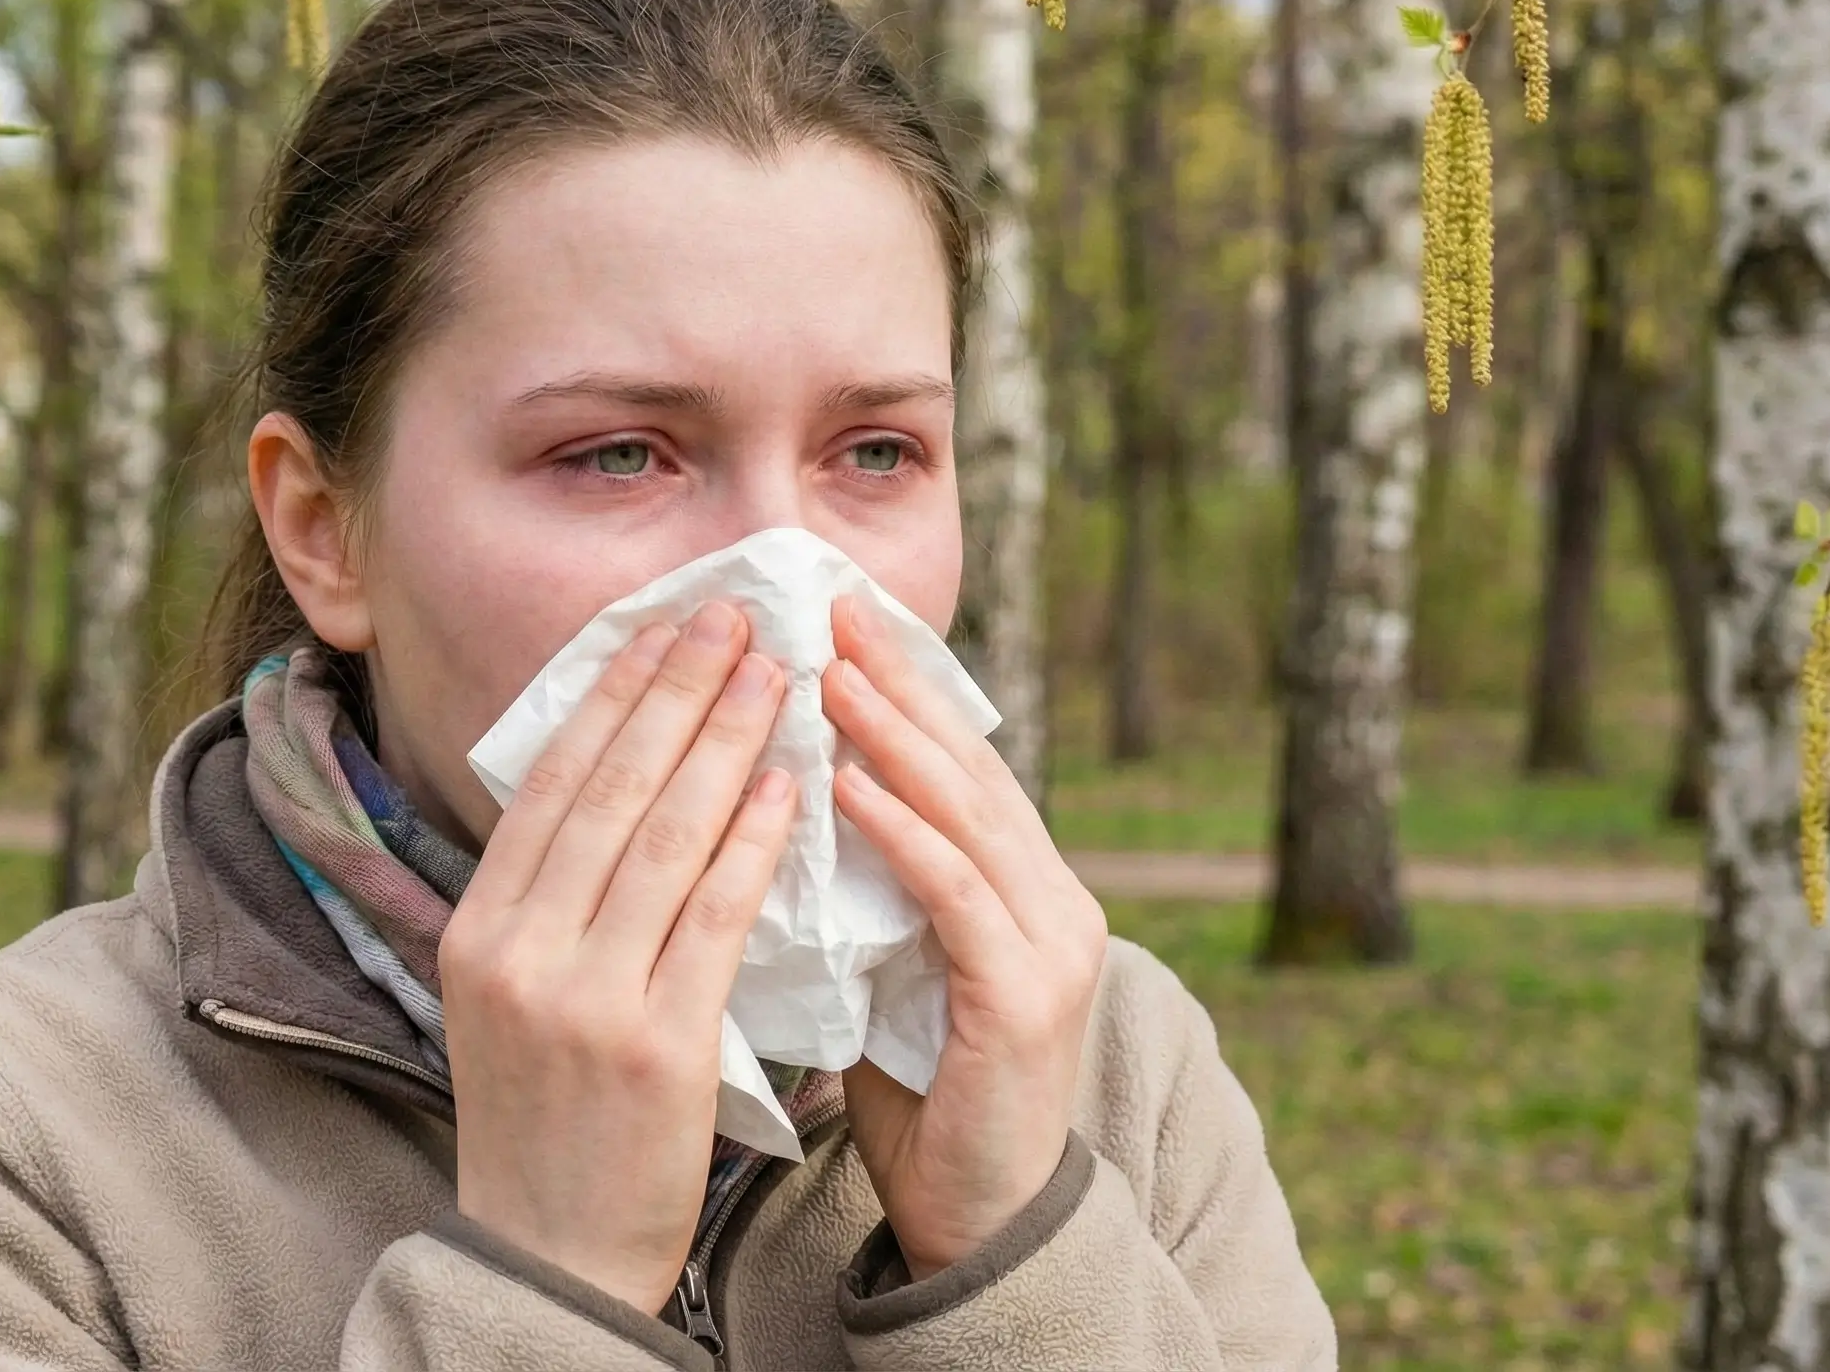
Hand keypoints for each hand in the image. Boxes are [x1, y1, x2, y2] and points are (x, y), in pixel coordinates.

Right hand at [441, 601, 799, 1313]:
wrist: (551, 1257)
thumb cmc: (545, 1122)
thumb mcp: (507, 1000)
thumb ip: (548, 904)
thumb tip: (613, 785)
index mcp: (476, 932)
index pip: (551, 784)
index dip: (613, 695)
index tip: (664, 628)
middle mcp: (517, 951)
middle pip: (610, 790)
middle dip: (678, 689)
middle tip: (733, 615)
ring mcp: (583, 997)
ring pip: (665, 837)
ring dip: (727, 741)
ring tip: (776, 675)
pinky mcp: (653, 1046)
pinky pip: (714, 916)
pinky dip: (752, 842)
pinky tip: (788, 786)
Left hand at [823, 595, 1107, 1281]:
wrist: (976, 1220)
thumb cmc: (917, 1096)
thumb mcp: (883, 965)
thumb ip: (863, 891)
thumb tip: (776, 803)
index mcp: (1019, 888)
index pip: (956, 764)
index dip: (900, 689)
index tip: (835, 620)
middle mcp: (1053, 899)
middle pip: (968, 766)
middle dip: (897, 684)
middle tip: (832, 609)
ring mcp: (1052, 944)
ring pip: (967, 814)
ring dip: (894, 738)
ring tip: (832, 673)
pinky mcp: (1028, 995)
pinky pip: (956, 893)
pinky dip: (902, 833)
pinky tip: (850, 785)